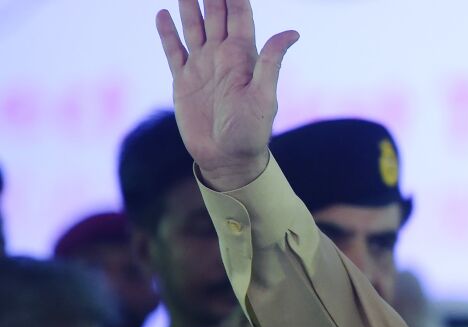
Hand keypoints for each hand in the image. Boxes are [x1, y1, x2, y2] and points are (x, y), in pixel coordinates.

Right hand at [156, 0, 298, 189]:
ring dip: (189, 6)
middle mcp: (222, 56)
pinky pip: (173, 51)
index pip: (238, 14)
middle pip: (215, 14)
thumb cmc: (251, 132)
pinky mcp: (183, 81)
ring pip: (193, 27)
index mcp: (243, 56)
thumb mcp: (264, 97)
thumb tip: (293, 32)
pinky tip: (164, 14)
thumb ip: (271, 62)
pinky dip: (167, 33)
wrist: (227, 159)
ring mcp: (202, 67)